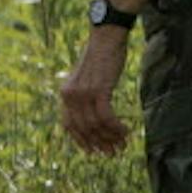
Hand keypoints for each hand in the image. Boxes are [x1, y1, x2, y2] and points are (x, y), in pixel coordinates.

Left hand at [59, 28, 132, 154]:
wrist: (106, 39)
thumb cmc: (101, 57)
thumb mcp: (87, 78)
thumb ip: (86, 95)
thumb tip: (94, 112)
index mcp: (65, 94)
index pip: (69, 126)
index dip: (81, 141)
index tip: (94, 151)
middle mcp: (70, 96)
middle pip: (84, 129)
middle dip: (100, 144)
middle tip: (114, 153)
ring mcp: (83, 94)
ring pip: (96, 126)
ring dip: (111, 138)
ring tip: (123, 144)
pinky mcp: (99, 90)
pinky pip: (106, 117)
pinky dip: (116, 128)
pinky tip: (126, 132)